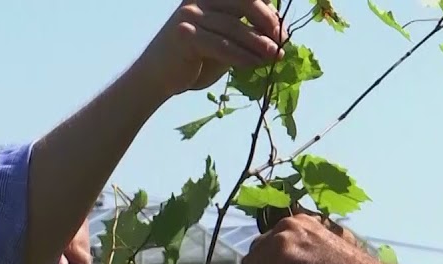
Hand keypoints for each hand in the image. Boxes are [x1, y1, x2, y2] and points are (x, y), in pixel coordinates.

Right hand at [135, 0, 286, 99]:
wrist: (159, 77)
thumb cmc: (195, 59)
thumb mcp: (225, 41)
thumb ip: (246, 32)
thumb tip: (279, 29)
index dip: (267, 8)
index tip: (283, 29)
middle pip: (244, 2)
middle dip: (267, 22)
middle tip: (282, 41)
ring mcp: (189, 14)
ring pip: (234, 27)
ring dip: (258, 43)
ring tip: (275, 56)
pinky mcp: (185, 35)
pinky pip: (221, 45)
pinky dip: (242, 55)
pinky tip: (255, 64)